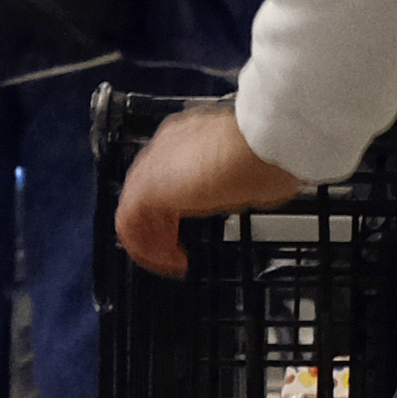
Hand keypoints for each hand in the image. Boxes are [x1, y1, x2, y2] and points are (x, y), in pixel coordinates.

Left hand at [108, 102, 311, 275]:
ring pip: (134, 207)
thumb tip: (238, 193)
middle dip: (159, 222)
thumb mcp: (248, 170)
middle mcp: (166, 147)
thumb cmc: (267, 153)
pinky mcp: (149, 187)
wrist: (263, 144)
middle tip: (173, 244)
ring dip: (150, 238)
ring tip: (169, 259)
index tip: (184, 220)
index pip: (167, 172)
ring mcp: (154, 165)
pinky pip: (130, 223)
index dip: (172, 203)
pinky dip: (146, 246)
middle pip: (145, 189)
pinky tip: (167, 260)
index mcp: (188, 138)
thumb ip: (231, 182)